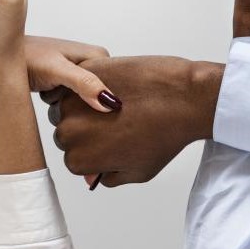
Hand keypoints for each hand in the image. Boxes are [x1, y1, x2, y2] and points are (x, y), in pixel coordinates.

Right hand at [46, 56, 221, 187]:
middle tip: (114, 124)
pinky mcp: (86, 72)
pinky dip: (93, 82)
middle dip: (85, 129)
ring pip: (68, 104)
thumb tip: (95, 176)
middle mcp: (69, 130)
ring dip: (83, 104)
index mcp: (79, 157)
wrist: (183, 98)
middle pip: (66, 132)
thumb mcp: (139, 171)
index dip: (93, 151)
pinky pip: (82, 79)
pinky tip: (117, 87)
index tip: (110, 143)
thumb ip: (111, 176)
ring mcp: (75, 98)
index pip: (74, 158)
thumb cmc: (165, 135)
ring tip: (116, 105)